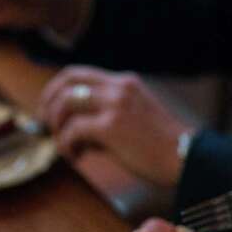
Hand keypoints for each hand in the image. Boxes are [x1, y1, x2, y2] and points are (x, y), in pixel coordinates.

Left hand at [38, 66, 191, 186]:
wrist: (185, 157)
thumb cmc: (161, 147)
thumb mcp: (134, 119)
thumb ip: (105, 118)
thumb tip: (75, 132)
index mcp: (124, 83)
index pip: (78, 73)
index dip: (56, 89)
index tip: (49, 109)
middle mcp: (118, 87)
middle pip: (67, 81)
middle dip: (48, 102)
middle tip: (46, 126)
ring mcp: (115, 104)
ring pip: (66, 103)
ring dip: (57, 126)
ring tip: (66, 147)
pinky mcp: (111, 126)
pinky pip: (73, 130)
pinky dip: (67, 145)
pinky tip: (77, 157)